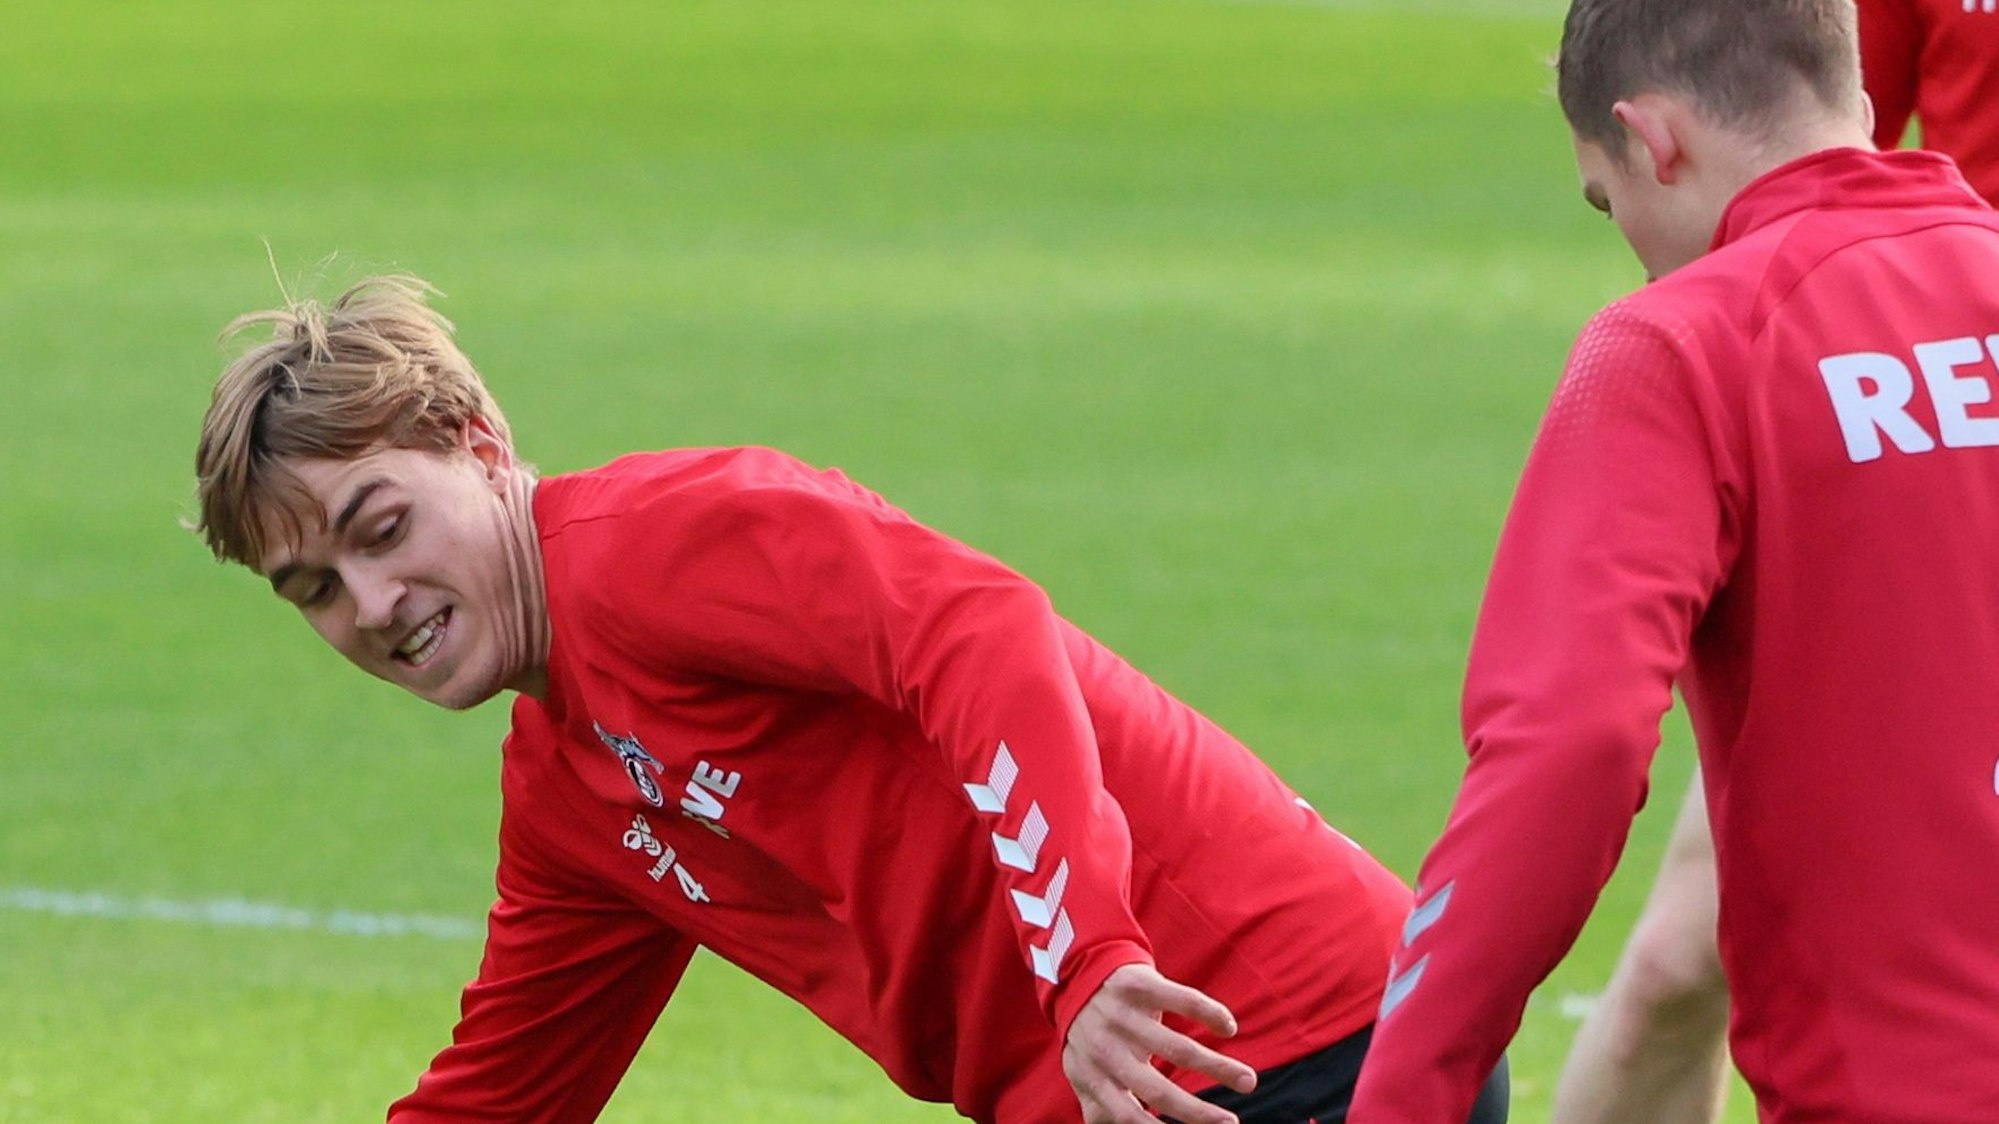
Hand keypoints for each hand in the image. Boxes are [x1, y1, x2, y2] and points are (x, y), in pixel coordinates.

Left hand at [1062, 963, 1256, 1123]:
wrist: (1077, 971)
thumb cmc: (1088, 1035)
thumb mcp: (1083, 1072)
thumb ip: (1099, 1107)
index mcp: (1096, 1075)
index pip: (1127, 1114)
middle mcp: (1109, 1048)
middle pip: (1158, 1090)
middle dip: (1199, 1112)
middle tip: (1231, 1123)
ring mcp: (1125, 1016)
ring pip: (1180, 1049)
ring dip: (1219, 1067)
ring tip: (1248, 1081)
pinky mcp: (1141, 985)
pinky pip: (1183, 1000)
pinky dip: (1210, 1013)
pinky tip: (1228, 1028)